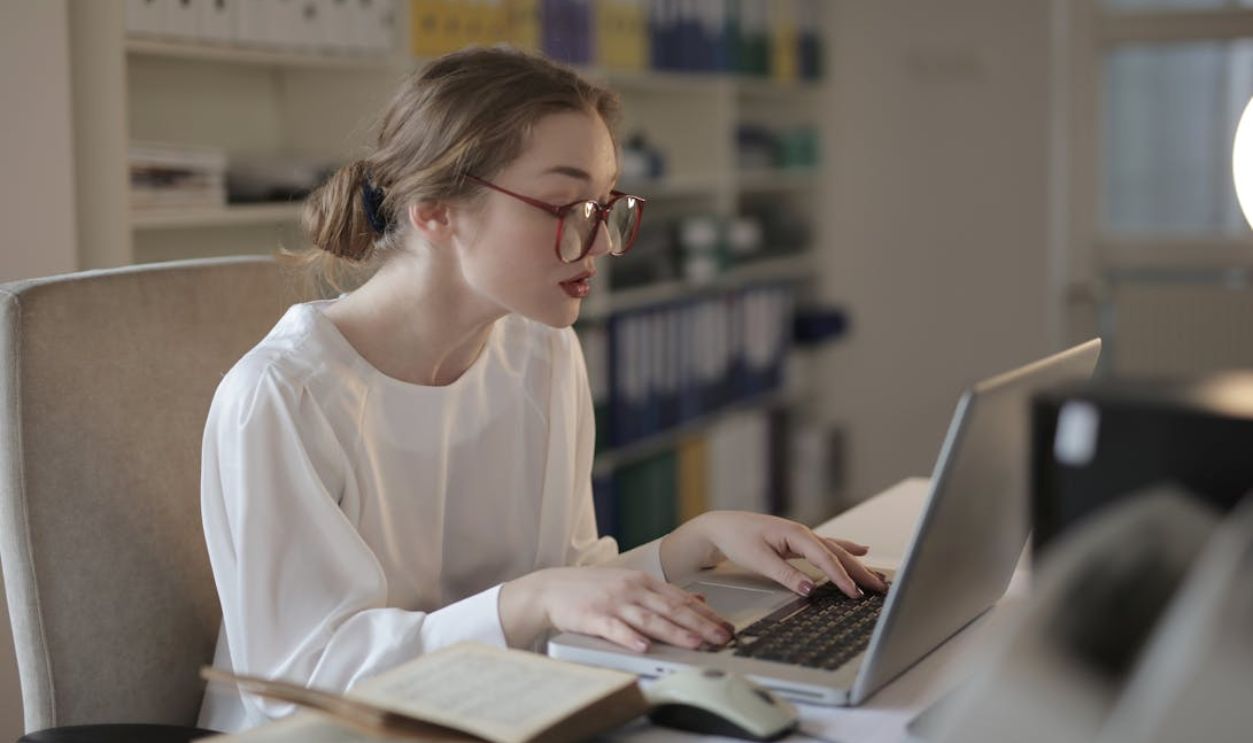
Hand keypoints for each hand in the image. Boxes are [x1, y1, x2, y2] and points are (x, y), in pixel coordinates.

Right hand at [499, 567, 734, 652]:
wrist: (552, 587)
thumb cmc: (594, 588)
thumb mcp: (631, 583)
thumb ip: (664, 592)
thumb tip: (699, 598)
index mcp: (643, 581)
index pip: (681, 598)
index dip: (706, 613)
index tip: (726, 625)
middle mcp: (632, 589)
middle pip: (671, 608)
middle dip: (700, 624)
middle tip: (721, 637)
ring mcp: (613, 603)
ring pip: (649, 619)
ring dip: (674, 632)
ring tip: (694, 643)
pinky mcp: (593, 617)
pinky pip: (614, 629)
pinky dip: (630, 638)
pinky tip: (643, 646)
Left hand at [662, 511, 888, 597]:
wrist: (721, 526)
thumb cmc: (737, 538)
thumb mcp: (759, 559)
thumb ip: (785, 574)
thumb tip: (809, 589)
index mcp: (795, 534)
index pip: (825, 558)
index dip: (841, 577)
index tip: (854, 593)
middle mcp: (802, 533)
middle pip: (837, 554)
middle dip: (859, 571)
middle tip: (880, 588)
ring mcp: (801, 537)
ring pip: (836, 551)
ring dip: (857, 563)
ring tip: (877, 575)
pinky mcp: (797, 542)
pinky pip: (827, 547)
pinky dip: (845, 550)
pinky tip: (860, 550)